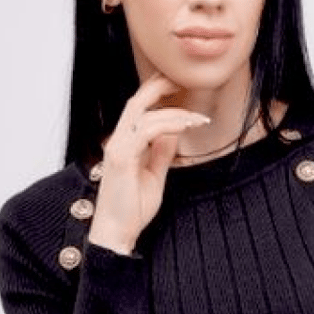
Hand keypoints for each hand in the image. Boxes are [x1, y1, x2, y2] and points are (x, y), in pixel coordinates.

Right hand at [87, 72, 208, 253]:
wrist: (117, 233)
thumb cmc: (132, 209)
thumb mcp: (154, 176)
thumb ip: (161, 153)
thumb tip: (174, 133)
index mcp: (124, 143)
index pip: (139, 108)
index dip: (156, 92)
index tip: (179, 86)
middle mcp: (117, 141)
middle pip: (136, 100)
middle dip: (159, 85)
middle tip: (184, 79)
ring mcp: (116, 147)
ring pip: (142, 112)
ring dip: (173, 110)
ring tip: (197, 117)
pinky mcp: (120, 157)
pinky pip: (145, 130)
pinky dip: (167, 124)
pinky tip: (185, 126)